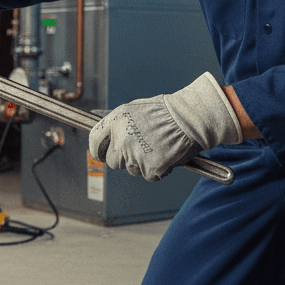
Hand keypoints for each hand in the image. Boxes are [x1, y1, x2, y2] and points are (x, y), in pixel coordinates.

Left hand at [89, 72, 241, 180]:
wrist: (190, 118)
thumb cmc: (167, 111)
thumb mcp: (136, 109)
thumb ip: (120, 124)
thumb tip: (110, 136)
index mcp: (116, 121)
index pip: (94, 141)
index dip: (98, 150)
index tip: (102, 154)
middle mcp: (121, 139)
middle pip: (112, 161)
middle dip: (123, 160)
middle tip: (140, 151)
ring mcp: (134, 156)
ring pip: (132, 170)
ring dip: (142, 164)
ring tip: (159, 147)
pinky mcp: (150, 169)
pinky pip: (150, 175)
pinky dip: (158, 169)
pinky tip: (167, 155)